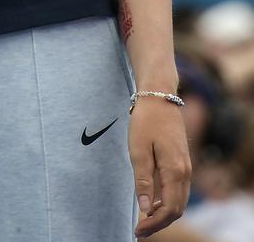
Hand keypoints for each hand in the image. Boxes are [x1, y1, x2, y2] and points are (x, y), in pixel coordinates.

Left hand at [129, 98, 191, 237]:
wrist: (159, 96)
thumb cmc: (146, 121)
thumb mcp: (138, 150)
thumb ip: (143, 181)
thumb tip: (145, 209)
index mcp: (175, 171)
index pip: (169, 209)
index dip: (154, 224)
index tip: (137, 231)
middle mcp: (185, 172)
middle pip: (177, 209)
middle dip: (159, 223)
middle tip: (139, 231)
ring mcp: (186, 166)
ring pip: (179, 200)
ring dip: (164, 213)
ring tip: (143, 220)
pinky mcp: (182, 161)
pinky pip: (178, 189)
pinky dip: (167, 201)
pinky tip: (151, 202)